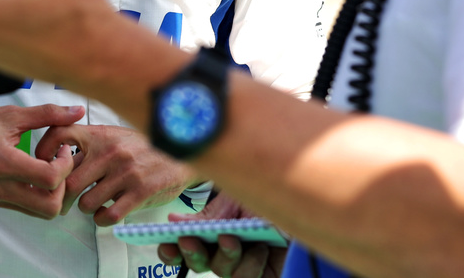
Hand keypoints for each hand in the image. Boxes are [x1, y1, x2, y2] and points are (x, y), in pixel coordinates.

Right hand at [0, 103, 84, 218]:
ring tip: (51, 167)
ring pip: (41, 212)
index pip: (50, 179)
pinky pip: (28, 207)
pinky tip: (38, 171)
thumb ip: (46, 113)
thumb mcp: (9, 114)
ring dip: (54, 193)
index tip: (62, 148)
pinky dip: (41, 194)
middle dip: (65, 186)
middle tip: (61, 162)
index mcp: (2, 163)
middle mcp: (0, 188)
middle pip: (50, 207)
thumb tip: (78, 110)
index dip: (66, 164)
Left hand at [34, 124, 196, 225]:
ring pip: (86, 203)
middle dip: (65, 196)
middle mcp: (110, 152)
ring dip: (87, 208)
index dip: (45, 153)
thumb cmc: (142, 146)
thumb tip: (55, 156)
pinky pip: (108, 216)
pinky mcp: (140, 193)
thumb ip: (87, 144)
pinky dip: (103, 219)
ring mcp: (125, 173)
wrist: (182, 152)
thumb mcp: (114, 135)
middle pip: (68, 182)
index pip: (59, 135)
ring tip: (95, 202)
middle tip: (67, 201)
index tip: (46, 168)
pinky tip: (109, 211)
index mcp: (100, 135)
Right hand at [157, 191, 285, 277]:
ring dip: (227, 256)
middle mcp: (224, 250)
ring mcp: (245, 263)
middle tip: (191, 238)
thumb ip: (207, 215)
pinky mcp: (267, 273)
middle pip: (199, 263)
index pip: (183, 247)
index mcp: (211, 231)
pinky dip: (253, 265)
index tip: (165, 243)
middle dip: (193, 252)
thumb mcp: (233, 199)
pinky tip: (260, 247)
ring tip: (237, 237)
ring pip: (224, 272)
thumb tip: (173, 221)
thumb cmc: (266, 193)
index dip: (171, 251)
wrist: (298, 195)